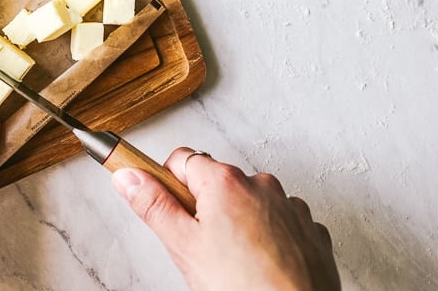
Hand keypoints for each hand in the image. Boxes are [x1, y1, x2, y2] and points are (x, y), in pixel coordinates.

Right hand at [113, 147, 340, 290]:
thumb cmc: (243, 288)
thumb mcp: (183, 247)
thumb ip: (153, 206)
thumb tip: (128, 176)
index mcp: (225, 181)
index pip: (181, 160)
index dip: (169, 183)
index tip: (168, 206)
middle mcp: (260, 183)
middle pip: (218, 181)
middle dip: (206, 208)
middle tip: (202, 248)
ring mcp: (289, 204)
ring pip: (251, 202)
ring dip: (241, 221)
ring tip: (237, 263)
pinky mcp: (309, 228)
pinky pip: (282, 221)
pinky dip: (272, 237)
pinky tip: (264, 265)